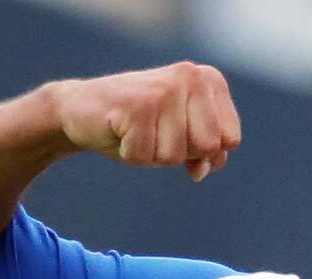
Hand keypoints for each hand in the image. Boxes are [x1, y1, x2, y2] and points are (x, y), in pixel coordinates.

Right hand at [49, 61, 241, 180]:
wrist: (82, 108)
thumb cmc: (137, 123)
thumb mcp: (181, 136)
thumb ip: (206, 150)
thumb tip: (204, 168)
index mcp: (209, 80)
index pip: (229, 139)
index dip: (203, 151)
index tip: (178, 134)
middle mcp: (191, 77)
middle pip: (206, 147)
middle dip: (178, 153)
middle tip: (154, 132)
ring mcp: (164, 89)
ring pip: (174, 155)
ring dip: (151, 154)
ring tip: (135, 130)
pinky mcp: (136, 105)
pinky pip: (144, 156)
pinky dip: (130, 154)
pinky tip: (120, 132)